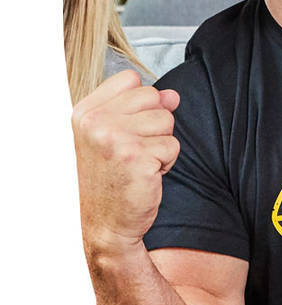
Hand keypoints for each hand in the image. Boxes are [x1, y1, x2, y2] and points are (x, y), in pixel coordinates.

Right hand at [72, 70, 180, 259]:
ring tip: (137, 164)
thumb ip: (140, 109)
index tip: (126, 129)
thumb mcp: (113, 137)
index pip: (130, 79)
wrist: (101, 225)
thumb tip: (173, 95)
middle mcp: (96, 123)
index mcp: (84, 113)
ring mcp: (115, 139)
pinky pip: (173, 146)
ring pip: (167, 121)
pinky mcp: (137, 158)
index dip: (140, 103)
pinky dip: (166, 163)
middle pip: (153, 98)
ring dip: (160, 145)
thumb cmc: (106, 180)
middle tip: (132, 152)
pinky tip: (144, 176)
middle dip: (153, 125)